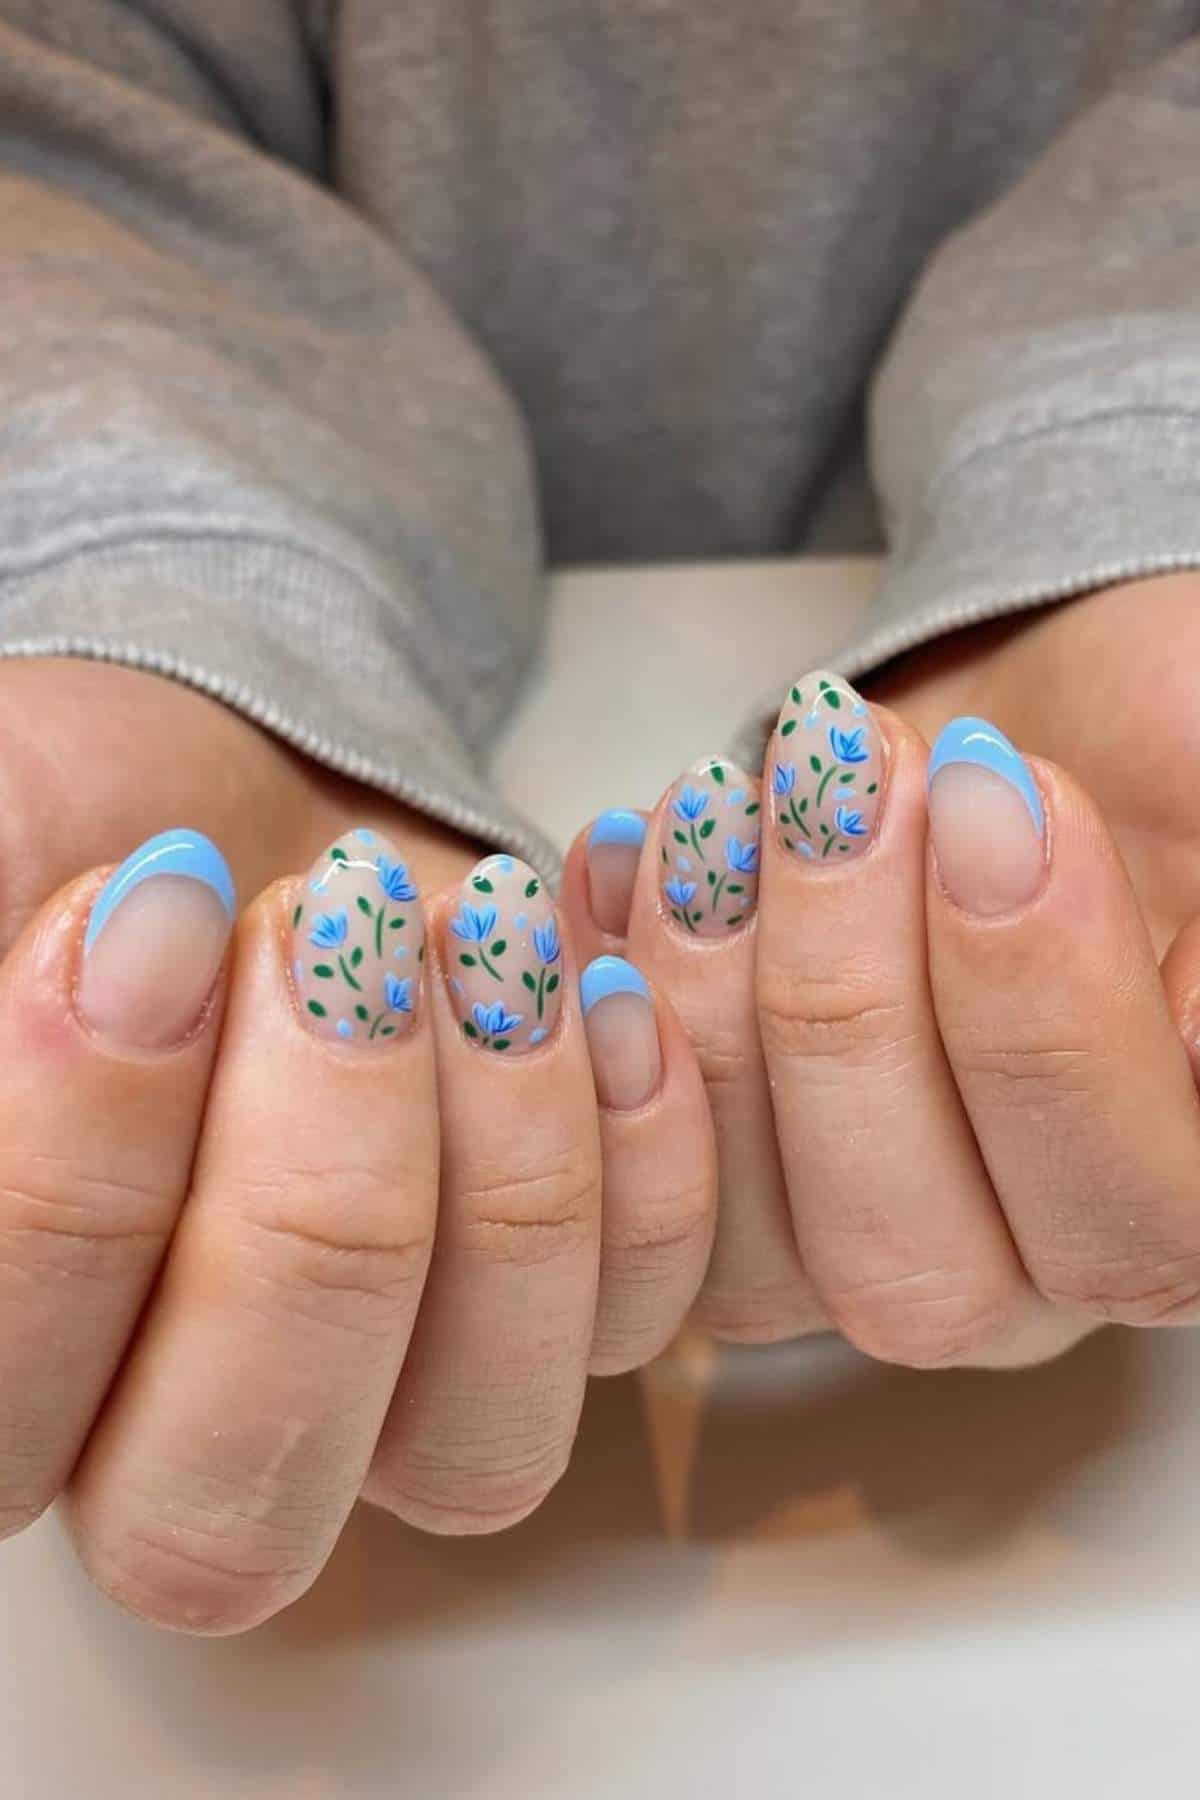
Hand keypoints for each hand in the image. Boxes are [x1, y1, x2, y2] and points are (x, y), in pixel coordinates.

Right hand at [0, 658, 720, 1631]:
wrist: (241, 789)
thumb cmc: (88, 825)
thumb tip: (96, 992)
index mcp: (5, 1362)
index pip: (4, 1401)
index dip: (75, 1175)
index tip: (151, 910)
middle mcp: (180, 1439)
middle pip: (231, 1519)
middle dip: (312, 1204)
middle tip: (339, 932)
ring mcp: (385, 1403)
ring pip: (471, 1456)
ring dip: (507, 1177)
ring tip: (487, 933)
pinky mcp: (548, 1313)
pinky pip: (637, 1328)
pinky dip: (649, 1154)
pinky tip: (604, 981)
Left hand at [562, 574, 1199, 1366]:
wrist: (995, 747)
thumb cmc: (1141, 759)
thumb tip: (1181, 1018)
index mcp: (1168, 1207)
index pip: (1130, 1220)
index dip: (1048, 1026)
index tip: (1000, 798)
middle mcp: (1017, 1281)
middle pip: (915, 1268)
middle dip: (852, 1003)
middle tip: (839, 782)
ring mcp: (845, 1260)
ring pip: (749, 1249)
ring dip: (710, 1001)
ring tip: (723, 798)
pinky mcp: (707, 1209)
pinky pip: (622, 1188)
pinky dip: (600, 1007)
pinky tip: (623, 851)